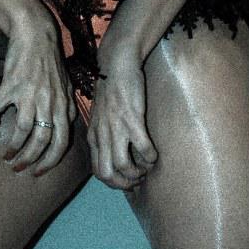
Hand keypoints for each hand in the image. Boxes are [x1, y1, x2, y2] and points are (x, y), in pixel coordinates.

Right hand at [0, 15, 76, 176]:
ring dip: (12, 146)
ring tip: (5, 154)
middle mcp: (49, 102)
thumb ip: (67, 108)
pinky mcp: (11, 85)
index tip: (37, 171)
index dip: (49, 162)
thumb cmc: (51, 61)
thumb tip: (65, 128)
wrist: (36, 35)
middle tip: (17, 167)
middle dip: (28, 160)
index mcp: (63, 106)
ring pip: (22, 131)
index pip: (61, 143)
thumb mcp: (66, 86)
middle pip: (41, 141)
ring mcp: (30, 94)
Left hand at [86, 46, 157, 190]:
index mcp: (94, 136)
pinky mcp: (132, 119)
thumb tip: (114, 150)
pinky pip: (142, 148)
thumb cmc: (111, 89)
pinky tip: (154, 154)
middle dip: (124, 183)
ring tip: (146, 167)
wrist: (115, 65)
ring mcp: (116, 128)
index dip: (114, 182)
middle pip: (106, 174)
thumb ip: (104, 133)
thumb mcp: (100, 116)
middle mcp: (102, 135)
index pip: (98, 171)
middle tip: (138, 179)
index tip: (127, 181)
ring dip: (137, 173)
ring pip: (122, 165)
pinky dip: (150, 157)